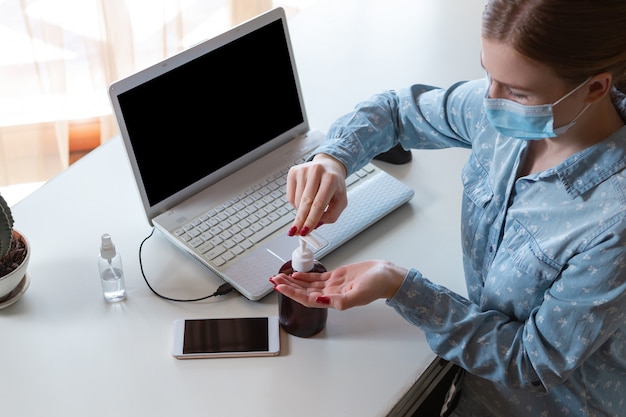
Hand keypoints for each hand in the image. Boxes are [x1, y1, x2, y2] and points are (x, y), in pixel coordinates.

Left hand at [269, 260, 407, 309]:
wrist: (387, 275)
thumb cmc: (377, 285)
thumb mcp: (358, 294)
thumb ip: (339, 301)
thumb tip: (319, 300)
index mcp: (334, 301)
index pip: (307, 299)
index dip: (292, 294)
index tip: (280, 288)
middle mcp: (330, 295)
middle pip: (304, 292)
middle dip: (288, 287)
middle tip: (274, 280)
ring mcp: (332, 286)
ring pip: (308, 285)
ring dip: (293, 282)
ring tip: (280, 277)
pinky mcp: (336, 277)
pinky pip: (316, 278)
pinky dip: (305, 276)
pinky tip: (296, 274)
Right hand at [286, 153, 347, 235]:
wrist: (328, 166)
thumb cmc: (334, 185)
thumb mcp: (340, 201)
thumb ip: (331, 216)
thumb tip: (315, 224)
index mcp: (331, 179)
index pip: (319, 204)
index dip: (311, 219)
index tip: (306, 230)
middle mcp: (316, 171)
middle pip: (305, 202)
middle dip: (301, 220)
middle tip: (297, 232)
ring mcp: (303, 170)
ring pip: (297, 201)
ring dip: (301, 212)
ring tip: (310, 207)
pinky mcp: (293, 171)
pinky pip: (290, 196)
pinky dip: (295, 204)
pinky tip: (303, 200)